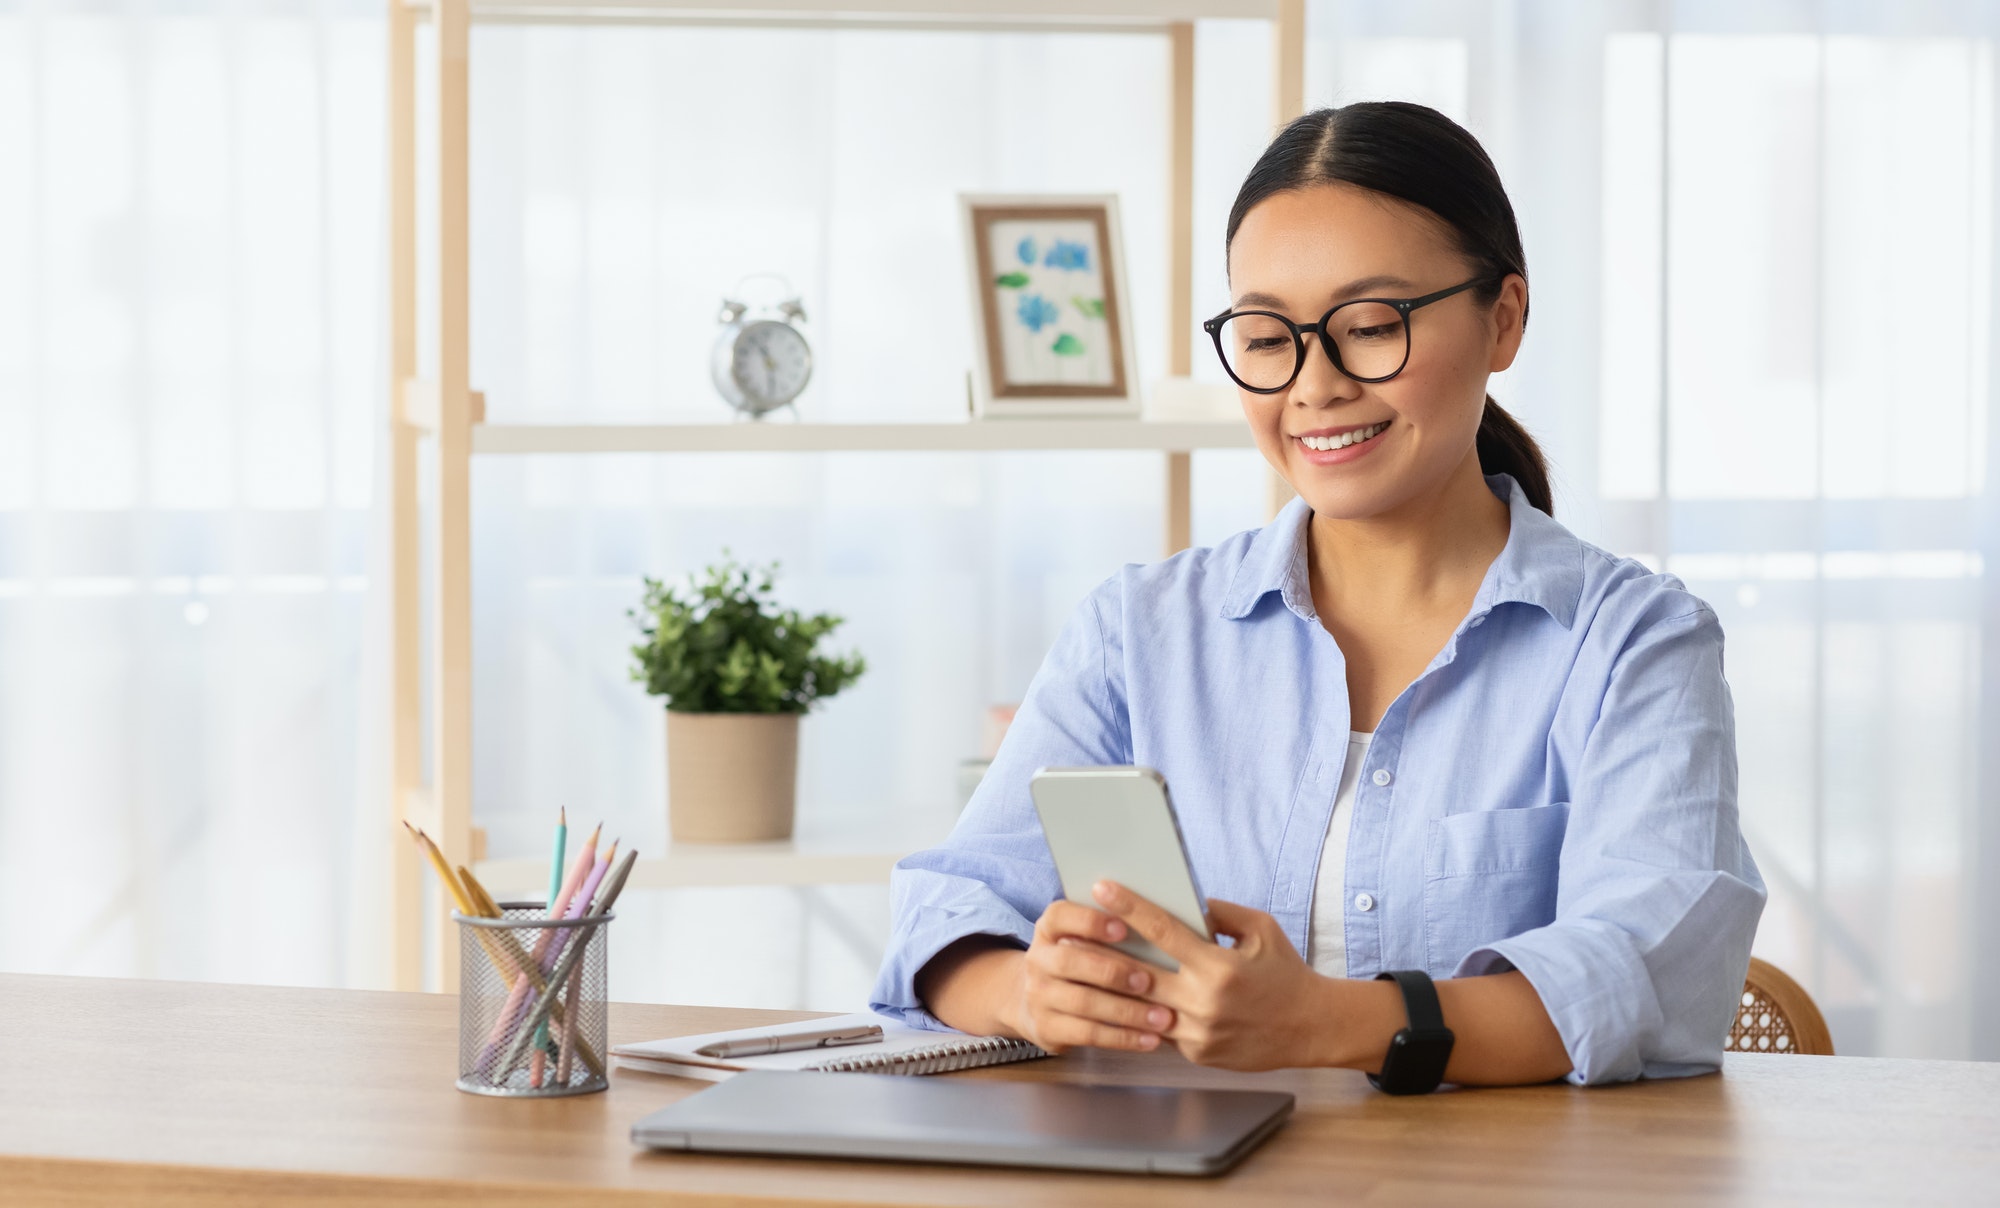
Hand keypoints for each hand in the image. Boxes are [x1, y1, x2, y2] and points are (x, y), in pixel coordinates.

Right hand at [999, 899, 1176, 1055]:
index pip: (1060, 915)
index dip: (1090, 921)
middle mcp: (1037, 960)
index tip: (1124, 927)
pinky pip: (1088, 1034)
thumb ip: (1112, 927)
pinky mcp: (1047, 1029)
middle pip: (1069, 961)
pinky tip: (1151, 1039)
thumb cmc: (1080, 962)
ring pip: (1083, 1003)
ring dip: (1127, 1011)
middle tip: (1148, 981)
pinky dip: (1123, 1037)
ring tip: (1163, 1017)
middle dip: (1112, 971)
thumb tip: (1167, 917)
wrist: (1036, 1002)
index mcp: (1049, 929)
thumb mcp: (1083, 939)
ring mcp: (1038, 996)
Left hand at [1092, 880, 1329, 1070]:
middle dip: (1102, 951)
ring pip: (1140, 1008)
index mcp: (1218, 966)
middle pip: (1138, 973)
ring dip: (1109, 988)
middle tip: (1071, 931)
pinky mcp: (1196, 1053)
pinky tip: (1113, 1000)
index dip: (1129, 908)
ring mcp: (1198, 1032)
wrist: (1310, 1027)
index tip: (1103, 888)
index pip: (1163, 931)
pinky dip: (1138, 1015)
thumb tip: (1182, 901)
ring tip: (1082, 967)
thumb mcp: (1260, 929)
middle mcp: (1203, 1001)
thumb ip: (1219, 913)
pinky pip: (1158, 1031)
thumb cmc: (1286, 972)